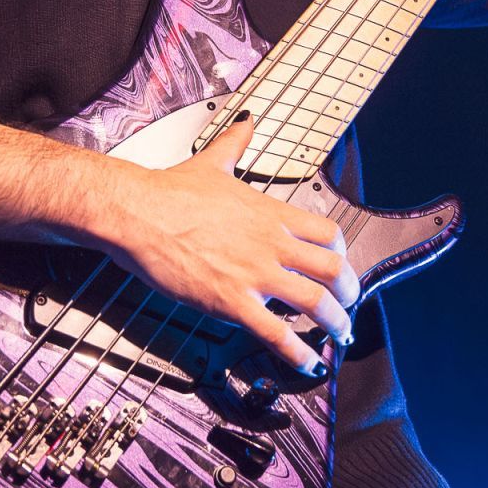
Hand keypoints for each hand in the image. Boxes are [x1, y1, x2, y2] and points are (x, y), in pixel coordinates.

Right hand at [106, 115, 359, 374]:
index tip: (340, 265)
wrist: (138, 213)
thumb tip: (245, 123)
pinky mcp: (233, 302)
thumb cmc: (169, 193)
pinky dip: (299, 354)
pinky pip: (278, 333)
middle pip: (333, 269)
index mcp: (270, 213)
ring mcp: (256, 274)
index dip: (342, 254)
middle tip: (348, 306)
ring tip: (338, 338)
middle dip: (348, 293)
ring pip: (316, 303)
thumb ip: (235, 144)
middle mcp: (271, 244)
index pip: (328, 233)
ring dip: (335, 324)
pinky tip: (308, 364)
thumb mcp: (213, 161)